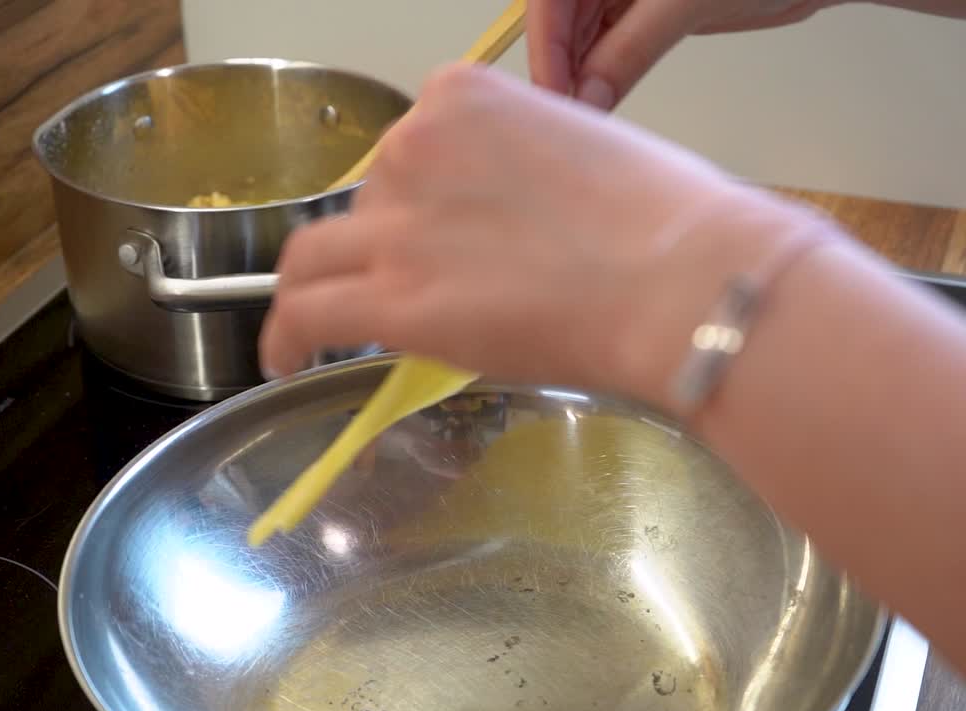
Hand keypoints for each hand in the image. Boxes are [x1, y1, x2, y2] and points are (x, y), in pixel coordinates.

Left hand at [259, 65, 823, 410]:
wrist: (682, 280)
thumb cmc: (671, 219)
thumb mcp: (584, 151)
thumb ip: (524, 169)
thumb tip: (510, 219)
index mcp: (463, 96)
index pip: (411, 147)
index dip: (420, 197)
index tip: (432, 229)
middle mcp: (414, 144)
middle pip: (369, 199)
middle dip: (387, 241)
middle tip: (416, 286)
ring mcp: (398, 222)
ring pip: (316, 255)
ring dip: (318, 289)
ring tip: (313, 324)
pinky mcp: (393, 297)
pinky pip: (306, 314)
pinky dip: (285, 337)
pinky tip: (283, 360)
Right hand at [528, 0, 835, 108]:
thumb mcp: (685, 3)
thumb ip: (630, 50)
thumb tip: (588, 98)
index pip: (549, 1)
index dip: (546, 48)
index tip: (554, 96)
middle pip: (558, 20)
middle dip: (560, 67)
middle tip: (567, 117)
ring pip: (578, 38)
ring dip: (578, 76)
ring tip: (584, 115)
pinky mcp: (639, 11)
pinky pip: (603, 46)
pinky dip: (600, 75)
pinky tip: (600, 99)